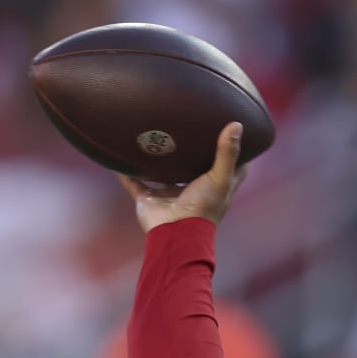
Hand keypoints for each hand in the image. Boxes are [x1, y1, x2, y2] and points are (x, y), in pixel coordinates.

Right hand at [120, 121, 246, 231]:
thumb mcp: (220, 177)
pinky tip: (120, 155)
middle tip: (186, 127)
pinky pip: (134, 183)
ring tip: (153, 137)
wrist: (175, 232)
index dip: (229, 151)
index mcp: (213, 188)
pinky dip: (126, 173)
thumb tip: (236, 124)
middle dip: (189, 152)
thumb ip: (227, 152)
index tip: (228, 131)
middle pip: (192, 169)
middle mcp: (192, 191)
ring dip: (158, 161)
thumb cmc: (203, 207)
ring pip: (162, 175)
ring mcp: (169, 196)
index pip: (226, 168)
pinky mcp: (149, 200)